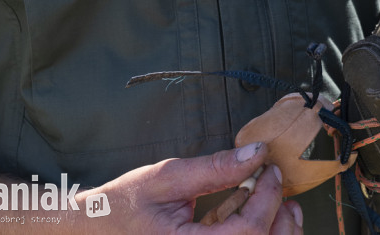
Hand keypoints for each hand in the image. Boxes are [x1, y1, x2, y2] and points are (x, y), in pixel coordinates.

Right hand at [73, 143, 302, 233]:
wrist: (95, 228)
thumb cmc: (125, 204)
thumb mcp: (167, 178)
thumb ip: (214, 168)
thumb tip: (257, 153)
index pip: (248, 232)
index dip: (268, 199)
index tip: (271, 171)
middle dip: (281, 222)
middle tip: (284, 192)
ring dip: (274, 231)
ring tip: (279, 204)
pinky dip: (254, 234)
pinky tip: (253, 213)